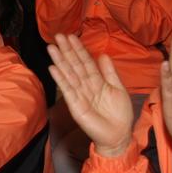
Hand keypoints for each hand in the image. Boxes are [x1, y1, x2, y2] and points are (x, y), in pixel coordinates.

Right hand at [46, 34, 132, 156]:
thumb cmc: (120, 114)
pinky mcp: (76, 106)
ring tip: (51, 48)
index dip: (79, 49)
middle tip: (58, 36)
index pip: (86, 62)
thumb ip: (110, 72)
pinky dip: (60, 79)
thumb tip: (103, 55)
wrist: (119, 136)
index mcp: (97, 81)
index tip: (71, 36)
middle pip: (75, 65)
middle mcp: (86, 86)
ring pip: (69, 75)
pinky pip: (68, 90)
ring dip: (60, 61)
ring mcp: (80, 95)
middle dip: (67, 51)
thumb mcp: (118, 89)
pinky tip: (53, 68)